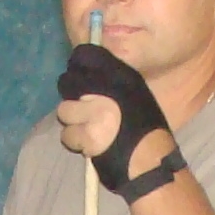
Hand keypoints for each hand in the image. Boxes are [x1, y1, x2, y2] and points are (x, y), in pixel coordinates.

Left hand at [55, 43, 175, 196]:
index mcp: (118, 75)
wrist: (150, 159)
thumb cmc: (145, 128)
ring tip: (89, 132)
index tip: (79, 83)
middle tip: (84, 113)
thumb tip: (85, 73)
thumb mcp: (134, 93)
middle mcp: (105, 89)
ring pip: (64, 112)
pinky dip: (76, 142)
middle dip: (73, 99)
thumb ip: (110, 82)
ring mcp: (94, 112)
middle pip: (67, 84)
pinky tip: (90, 145)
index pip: (84, 56)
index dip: (77, 69)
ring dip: (73, 123)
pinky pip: (67, 136)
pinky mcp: (86, 135)